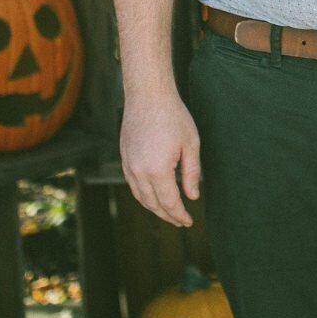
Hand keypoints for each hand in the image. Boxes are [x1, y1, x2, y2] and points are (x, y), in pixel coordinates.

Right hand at [121, 86, 200, 227]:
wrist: (147, 95)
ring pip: (140, 197)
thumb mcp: (190, 144)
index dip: (179, 215)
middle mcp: (139, 171)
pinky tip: (155, 194)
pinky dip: (144, 195)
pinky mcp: (124, 158)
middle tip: (181, 221)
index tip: (189, 221)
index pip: (169, 202)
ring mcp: (128, 165)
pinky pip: (133, 185)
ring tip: (169, 212)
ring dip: (154, 208)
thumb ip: (191, 173)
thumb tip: (192, 196)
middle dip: (168, 216)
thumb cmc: (173, 116)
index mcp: (157, 170)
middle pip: (153, 204)